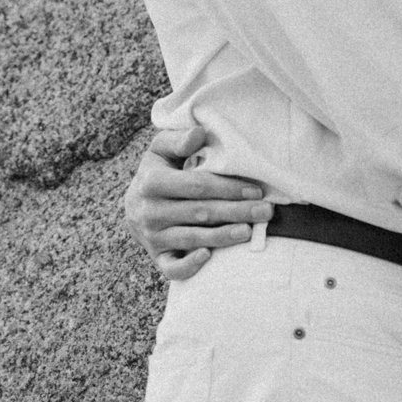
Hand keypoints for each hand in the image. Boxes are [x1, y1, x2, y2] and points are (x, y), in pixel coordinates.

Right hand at [121, 126, 270, 281]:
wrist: (135, 204)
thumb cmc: (158, 171)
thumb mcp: (161, 150)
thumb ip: (178, 139)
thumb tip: (198, 133)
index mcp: (151, 182)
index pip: (196, 186)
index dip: (227, 188)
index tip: (256, 190)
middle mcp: (149, 212)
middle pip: (199, 213)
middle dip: (236, 212)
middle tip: (266, 212)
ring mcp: (152, 237)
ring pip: (191, 239)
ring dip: (222, 237)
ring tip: (249, 232)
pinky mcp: (157, 258)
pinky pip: (171, 268)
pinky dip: (189, 266)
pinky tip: (209, 258)